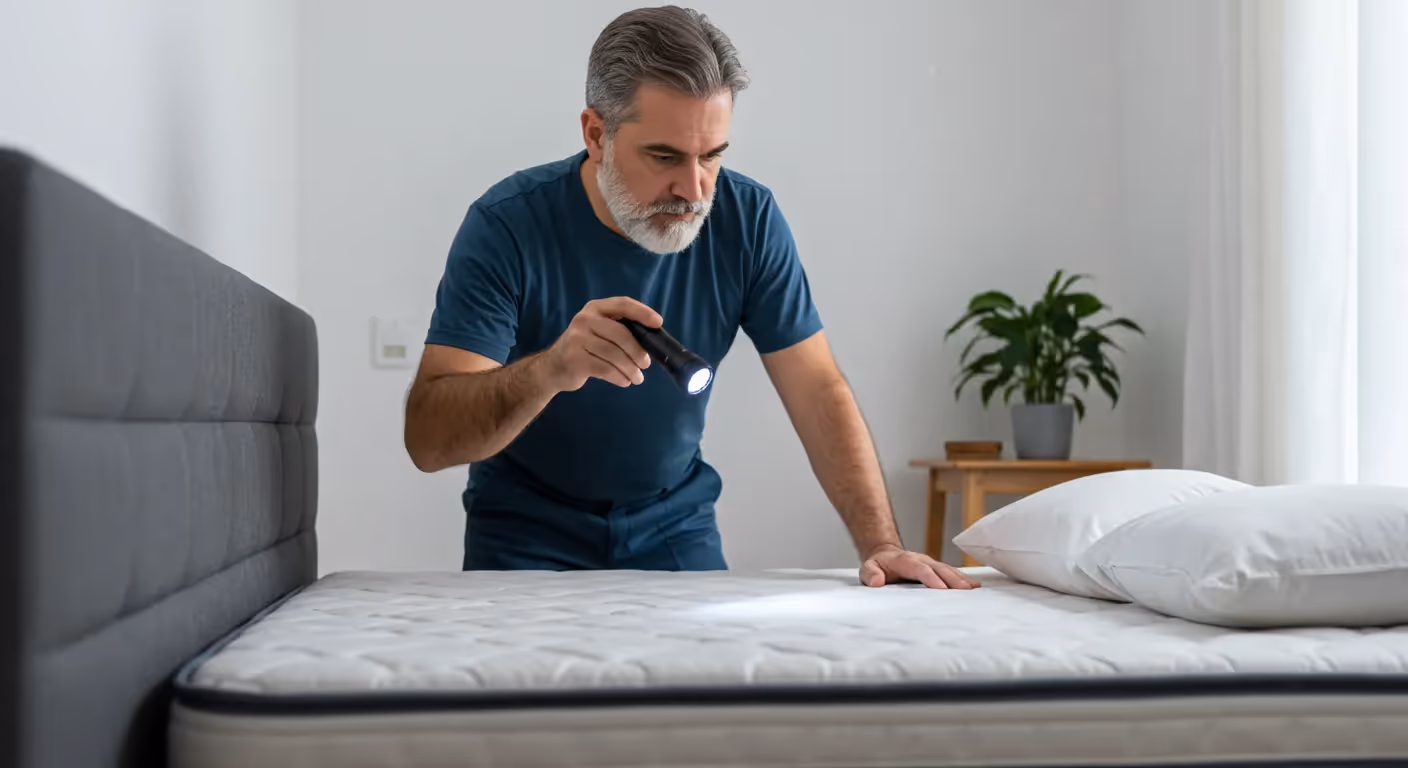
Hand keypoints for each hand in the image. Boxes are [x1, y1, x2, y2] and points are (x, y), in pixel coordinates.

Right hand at [542, 297, 661, 391]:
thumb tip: (652, 342)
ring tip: (637, 378)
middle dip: (638, 352)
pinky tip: (624, 382)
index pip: (623, 304)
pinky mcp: (575, 359)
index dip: (642, 312)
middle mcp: (584, 320)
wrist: (552, 368)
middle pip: (621, 334)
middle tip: (646, 364)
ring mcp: (577, 339)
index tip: (658, 323)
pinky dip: (620, 377)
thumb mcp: (599, 332)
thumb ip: (620, 330)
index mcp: (595, 308)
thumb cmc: (584, 349)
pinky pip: (606, 369)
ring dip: (631, 369)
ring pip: (615, 355)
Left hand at [859, 544, 980, 589]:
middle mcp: (922, 561)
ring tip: (974, 589)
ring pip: (948, 570)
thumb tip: (877, 581)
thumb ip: (870, 574)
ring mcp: (931, 564)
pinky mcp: (937, 570)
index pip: (920, 569)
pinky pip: (951, 573)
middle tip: (966, 591)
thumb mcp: (868, 568)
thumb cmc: (878, 565)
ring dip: (961, 580)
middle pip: (939, 569)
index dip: (931, 578)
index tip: (942, 589)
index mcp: (906, 561)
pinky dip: (963, 579)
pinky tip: (975, 587)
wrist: (885, 554)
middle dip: (953, 579)